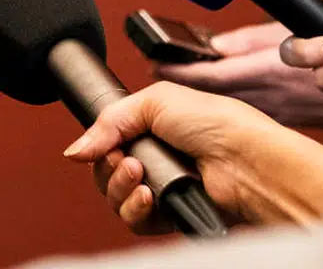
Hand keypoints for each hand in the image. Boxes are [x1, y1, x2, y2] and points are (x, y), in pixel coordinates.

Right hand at [63, 81, 322, 232]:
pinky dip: (135, 211)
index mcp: (150, 128)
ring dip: (120, 189)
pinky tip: (149, 197)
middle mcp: (154, 158)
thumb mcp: (154, 101)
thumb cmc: (216, 124)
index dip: (99, 146)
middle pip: (105, 173)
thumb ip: (108, 122)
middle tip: (125, 160)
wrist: (247, 162)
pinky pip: (135, 221)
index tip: (104, 144)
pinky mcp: (170, 215)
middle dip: (107, 169)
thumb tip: (75, 150)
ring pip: (116, 199)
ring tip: (140, 175)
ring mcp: (161, 188)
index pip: (106, 143)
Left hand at [152, 21, 322, 128]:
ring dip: (196, 94)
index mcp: (266, 70)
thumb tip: (213, 46)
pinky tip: (205, 96)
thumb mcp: (290, 31)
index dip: (178, 71)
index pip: (210, 76)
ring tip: (171, 79)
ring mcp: (274, 112)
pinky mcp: (282, 120)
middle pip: (209, 94)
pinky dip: (220, 103)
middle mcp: (267, 96)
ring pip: (223, 105)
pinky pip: (242, 112)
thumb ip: (249, 40)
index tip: (153, 62)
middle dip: (178, 84)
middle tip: (153, 69)